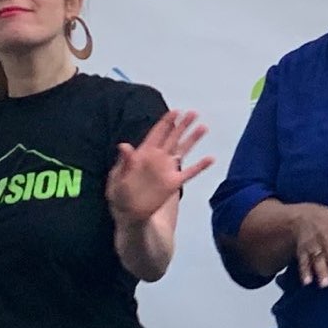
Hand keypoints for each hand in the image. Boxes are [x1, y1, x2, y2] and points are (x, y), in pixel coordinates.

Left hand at [106, 110, 214, 225]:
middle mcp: (157, 159)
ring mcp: (167, 171)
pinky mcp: (174, 184)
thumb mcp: (116, 179)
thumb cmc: (119, 196)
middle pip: (172, 138)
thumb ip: (124, 163)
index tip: (175, 112)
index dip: (166, 123)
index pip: (156, 134)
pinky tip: (211, 158)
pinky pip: (190, 173)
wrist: (130, 215)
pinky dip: (200, 166)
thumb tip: (124, 145)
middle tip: (193, 113)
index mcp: (142, 155)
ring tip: (203, 127)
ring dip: (193, 139)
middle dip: (182, 125)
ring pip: (183, 151)